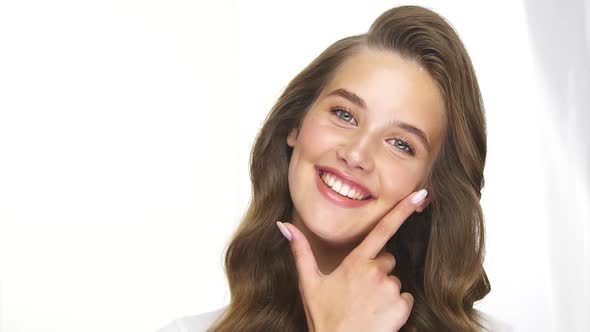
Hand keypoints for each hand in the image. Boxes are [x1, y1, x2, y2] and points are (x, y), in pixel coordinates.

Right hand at [277, 189, 426, 331]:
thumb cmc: (324, 317)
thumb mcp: (309, 283)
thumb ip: (300, 251)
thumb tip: (283, 225)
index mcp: (355, 262)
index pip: (382, 229)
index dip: (402, 210)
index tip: (420, 195)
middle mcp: (375, 271)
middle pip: (387, 259)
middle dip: (377, 269)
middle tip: (359, 291)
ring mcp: (390, 289)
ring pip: (395, 280)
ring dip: (385, 290)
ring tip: (366, 306)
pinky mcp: (401, 307)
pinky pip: (405, 298)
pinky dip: (396, 306)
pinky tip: (378, 315)